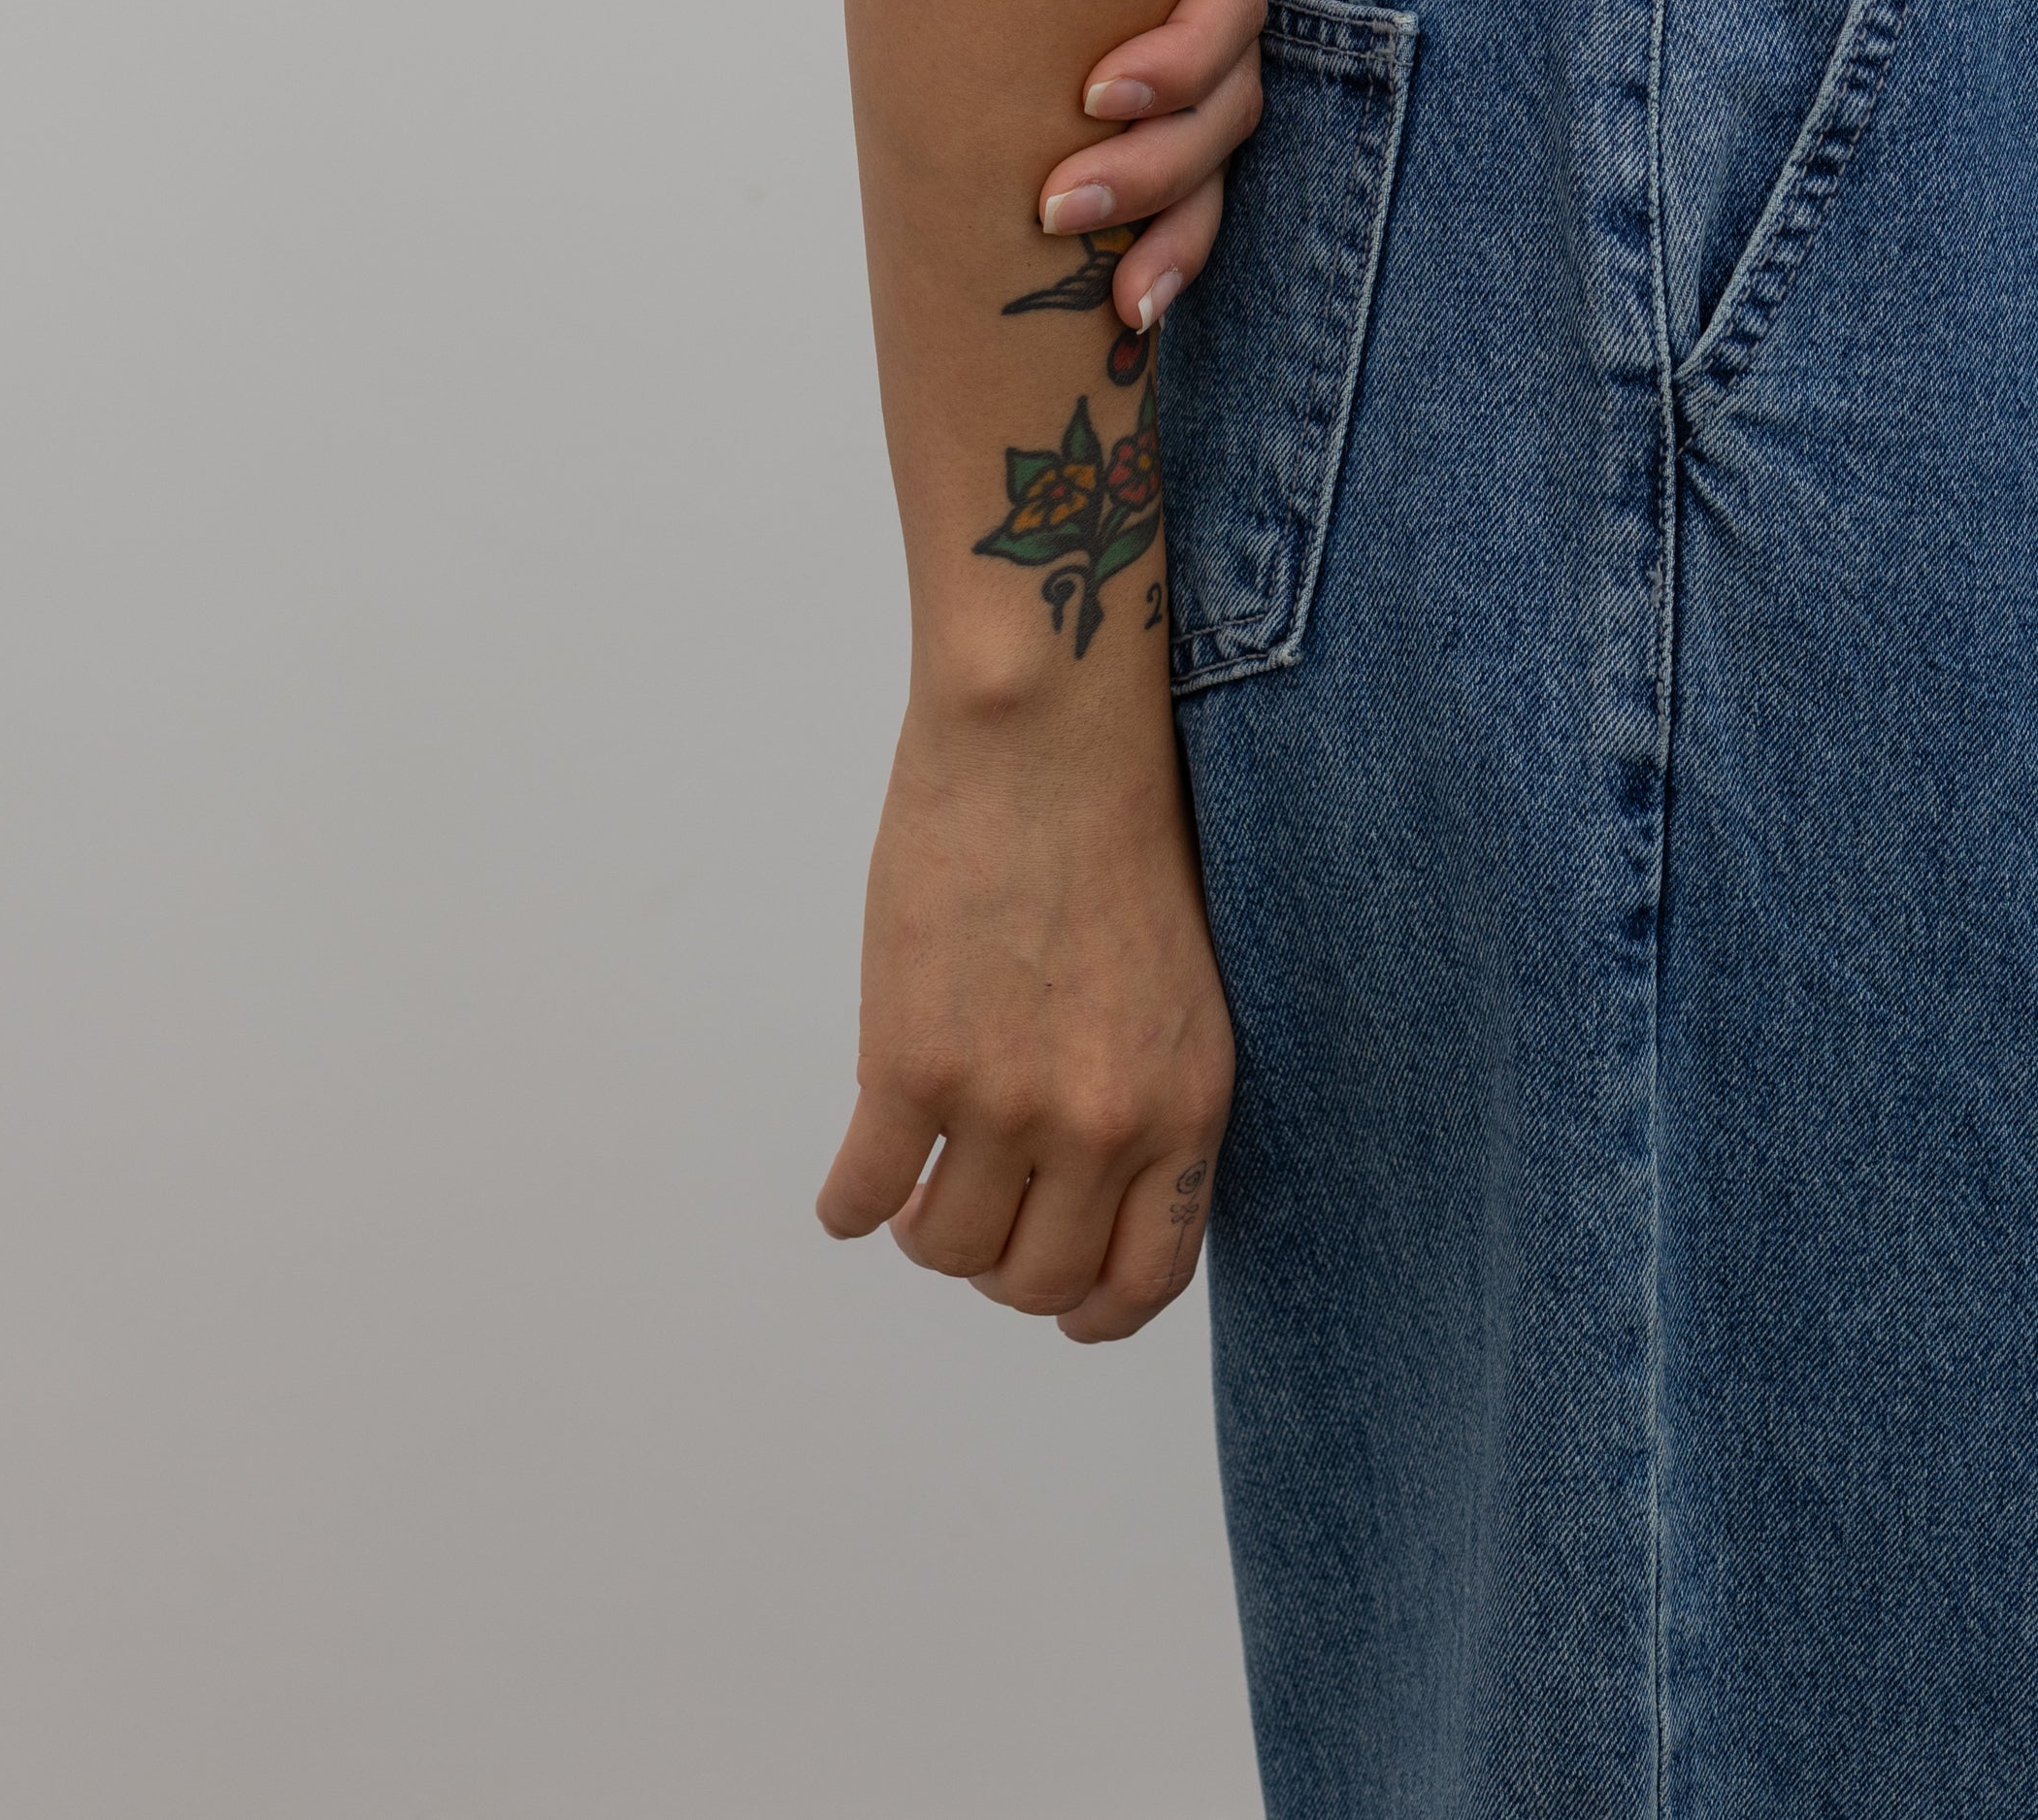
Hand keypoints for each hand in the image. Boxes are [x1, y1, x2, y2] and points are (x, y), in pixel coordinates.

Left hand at [801, 0, 1265, 343]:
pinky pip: (1195, 207)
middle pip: (1226, 107)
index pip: (1226, 5)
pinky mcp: (1181, 135)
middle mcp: (1214, 19)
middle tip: (1052, 206)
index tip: (1089, 92)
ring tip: (1117, 298)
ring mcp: (1206, 84)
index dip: (1176, 59)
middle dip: (1151, 170)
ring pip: (1217, 170)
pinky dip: (1170, 261)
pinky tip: (1130, 315)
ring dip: (1171, 237)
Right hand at [817, 689, 1233, 1341]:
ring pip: (946, 1248)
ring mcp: (1002, 1100)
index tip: (1059, 1297)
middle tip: (975, 1212)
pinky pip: (865, 1195)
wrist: (1047, 730)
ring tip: (918, 1183)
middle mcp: (1103, 1121)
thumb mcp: (1180, 985)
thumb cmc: (1121, 825)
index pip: (1144, 1279)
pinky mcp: (909, 1063)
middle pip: (1033, 1280)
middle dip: (999, 1263)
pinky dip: (850, 1205)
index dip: (1092, 1307)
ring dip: (925, 1231)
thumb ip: (1149, 1093)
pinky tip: (853, 1184)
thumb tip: (1094, 1187)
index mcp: (1186, 1103)